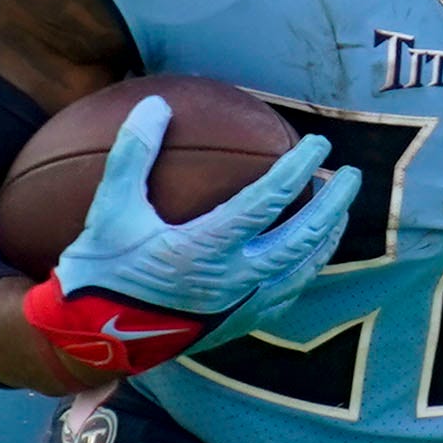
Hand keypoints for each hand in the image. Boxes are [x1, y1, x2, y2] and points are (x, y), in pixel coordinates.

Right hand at [54, 95, 356, 351]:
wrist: (92, 338)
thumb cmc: (100, 270)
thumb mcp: (109, 208)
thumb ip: (133, 154)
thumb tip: (157, 104)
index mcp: (203, 248)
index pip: (268, 200)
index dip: (298, 168)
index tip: (318, 142)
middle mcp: (230, 280)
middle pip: (301, 238)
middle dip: (333, 204)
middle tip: (349, 174)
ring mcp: (237, 307)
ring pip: (301, 271)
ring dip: (326, 239)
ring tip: (338, 214)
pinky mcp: (235, 325)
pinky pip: (285, 297)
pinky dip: (304, 272)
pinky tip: (306, 259)